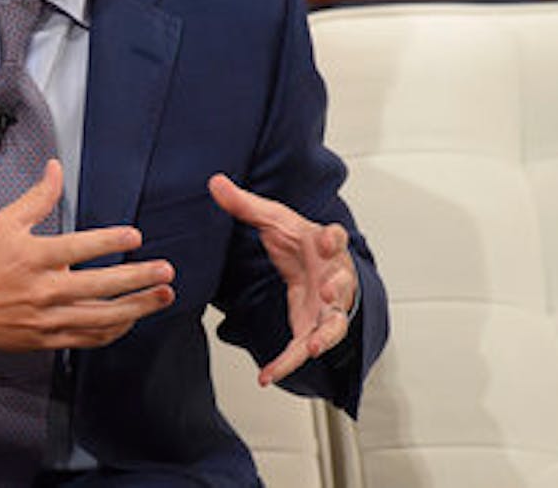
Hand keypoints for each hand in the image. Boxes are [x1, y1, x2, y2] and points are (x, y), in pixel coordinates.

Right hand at [0, 160, 175, 352]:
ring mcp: (47, 319)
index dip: (109, 242)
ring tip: (162, 296)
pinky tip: (132, 319)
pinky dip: (114, 330)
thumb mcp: (5, 222)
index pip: (78, 248)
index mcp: (33, 258)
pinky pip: (89, 338)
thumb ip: (38, 197)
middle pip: (99, 287)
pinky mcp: (48, 339)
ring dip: (137, 308)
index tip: (135, 236)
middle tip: (165, 270)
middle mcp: (43, 290)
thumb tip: (56, 169)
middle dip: (137, 279)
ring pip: (101, 317)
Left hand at [208, 173, 356, 385]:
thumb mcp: (274, 220)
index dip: (332, 240)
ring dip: (326, 335)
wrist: (315, 264)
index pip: (335, 238)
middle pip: (343, 283)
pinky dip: (288, 363)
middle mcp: (334, 276)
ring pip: (335, 323)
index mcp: (326, 245)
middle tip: (327, 289)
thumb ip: (245, 205)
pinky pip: (303, 349)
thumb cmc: (301, 241)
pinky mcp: (314, 328)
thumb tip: (214, 182)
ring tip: (311, 347)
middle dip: (337, 287)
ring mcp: (329, 306)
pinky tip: (268, 375)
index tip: (325, 241)